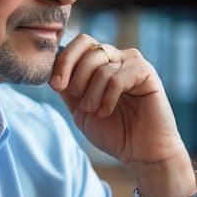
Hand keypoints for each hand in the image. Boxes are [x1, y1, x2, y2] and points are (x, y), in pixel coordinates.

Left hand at [49, 35, 183, 164]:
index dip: (63, 60)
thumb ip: (68, 88)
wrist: (141, 153)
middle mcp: (118, 58)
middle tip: (76, 97)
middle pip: (88, 47)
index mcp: (102, 63)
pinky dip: (107, 96)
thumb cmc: (114, 133)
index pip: (80, 44)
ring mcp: (133, 63)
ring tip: (95, 110)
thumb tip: (51, 68)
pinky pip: (118, 77)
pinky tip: (107, 110)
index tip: (56, 85)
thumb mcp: (81, 110)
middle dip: (75, 73)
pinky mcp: (146, 73)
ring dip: (92, 92)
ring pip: (101, 64)